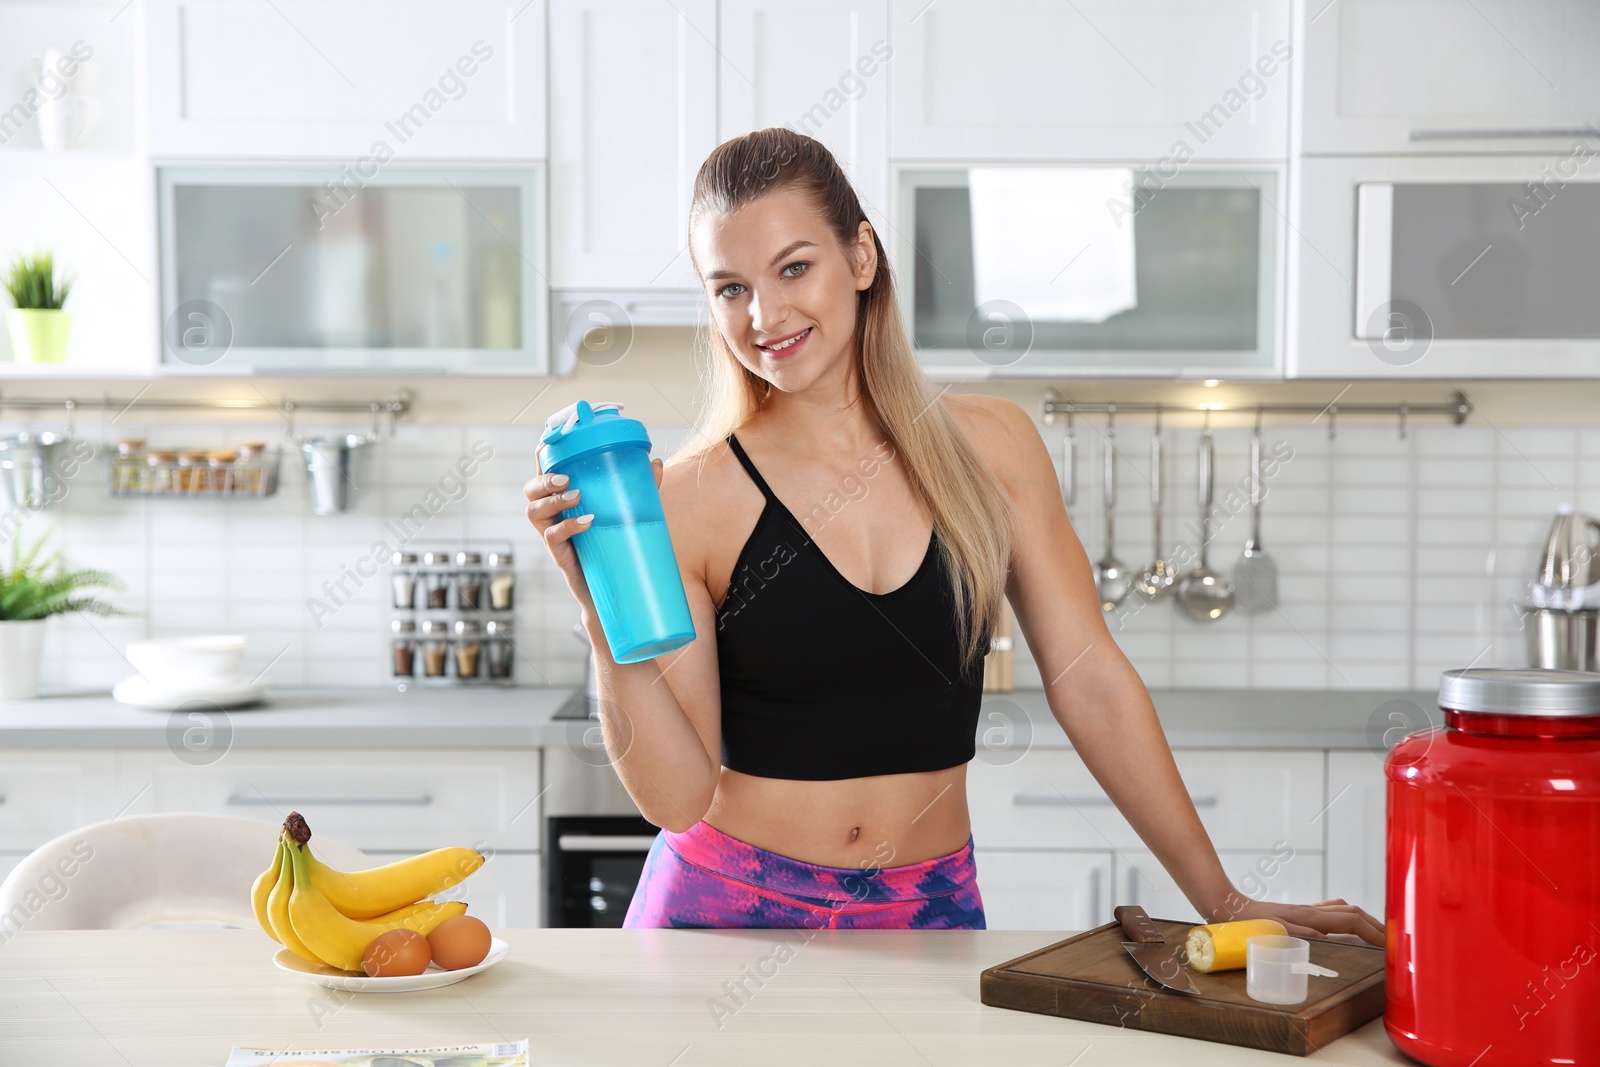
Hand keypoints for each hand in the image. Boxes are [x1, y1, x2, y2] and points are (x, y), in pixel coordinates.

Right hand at [524, 457, 664, 618]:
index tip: (550, 439)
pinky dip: (568, 526)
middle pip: (530, 490)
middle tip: (567, 478)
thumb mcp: (628, 514)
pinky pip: (552, 538)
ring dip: (552, 500)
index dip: (543, 454)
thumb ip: (640, 489)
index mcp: (564, 500)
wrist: (615, 592)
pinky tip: (587, 522)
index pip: (545, 472)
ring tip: (576, 495)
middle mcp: (553, 516)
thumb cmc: (617, 547)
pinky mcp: (560, 556)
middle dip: (544, 478)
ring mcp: (553, 537)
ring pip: (534, 511)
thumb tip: (655, 462)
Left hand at [1224, 898, 1384, 947]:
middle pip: (1354, 912)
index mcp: (1310, 917)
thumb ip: (1299, 932)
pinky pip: (1331, 909)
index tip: (1390, 946)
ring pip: (1344, 909)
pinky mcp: (1299, 911)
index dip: (1373, 933)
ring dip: (1364, 919)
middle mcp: (1312, 911)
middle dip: (1376, 926)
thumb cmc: (1249, 923)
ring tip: (1378, 933)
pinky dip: (1347, 915)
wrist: (1228, 907)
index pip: (1352, 922)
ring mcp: (1306, 909)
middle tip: (1393, 942)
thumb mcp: (1273, 931)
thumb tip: (1326, 935)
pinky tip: (1347, 922)